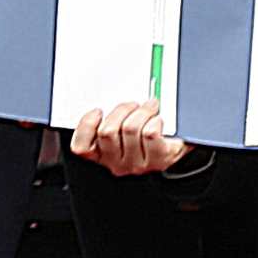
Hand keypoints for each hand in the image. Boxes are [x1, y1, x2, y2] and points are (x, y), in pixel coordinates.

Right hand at [71, 100, 189, 177]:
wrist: (176, 149)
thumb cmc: (145, 135)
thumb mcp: (121, 127)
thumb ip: (109, 116)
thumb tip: (107, 92)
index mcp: (102, 156)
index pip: (82, 147)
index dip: (87, 126)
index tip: (98, 110)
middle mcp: (117, 164)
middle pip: (107, 132)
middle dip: (121, 110)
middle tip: (132, 104)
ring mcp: (136, 164)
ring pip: (130, 128)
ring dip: (142, 111)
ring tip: (149, 107)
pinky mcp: (157, 160)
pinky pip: (150, 132)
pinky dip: (155, 119)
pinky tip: (158, 119)